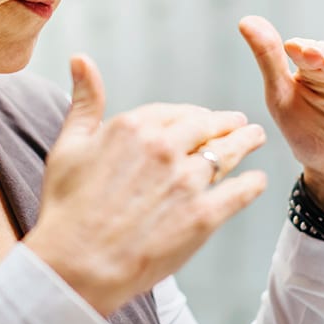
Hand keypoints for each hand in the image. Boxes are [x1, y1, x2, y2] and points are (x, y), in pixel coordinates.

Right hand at [24, 55, 267, 316]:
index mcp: (133, 126)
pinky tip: (257, 181)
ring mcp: (187, 182)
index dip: (192, 116)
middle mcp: (165, 147)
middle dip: (227, 124)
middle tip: (240, 125)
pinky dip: (252, 184)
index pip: (176, 112)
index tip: (202, 118)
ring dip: (246, 142)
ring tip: (256, 139)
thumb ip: (85, 101)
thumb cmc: (66, 208)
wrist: (76, 265)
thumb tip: (80, 58)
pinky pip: (239, 192)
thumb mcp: (68, 146)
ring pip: (228, 153)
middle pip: (208, 127)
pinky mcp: (203, 216)